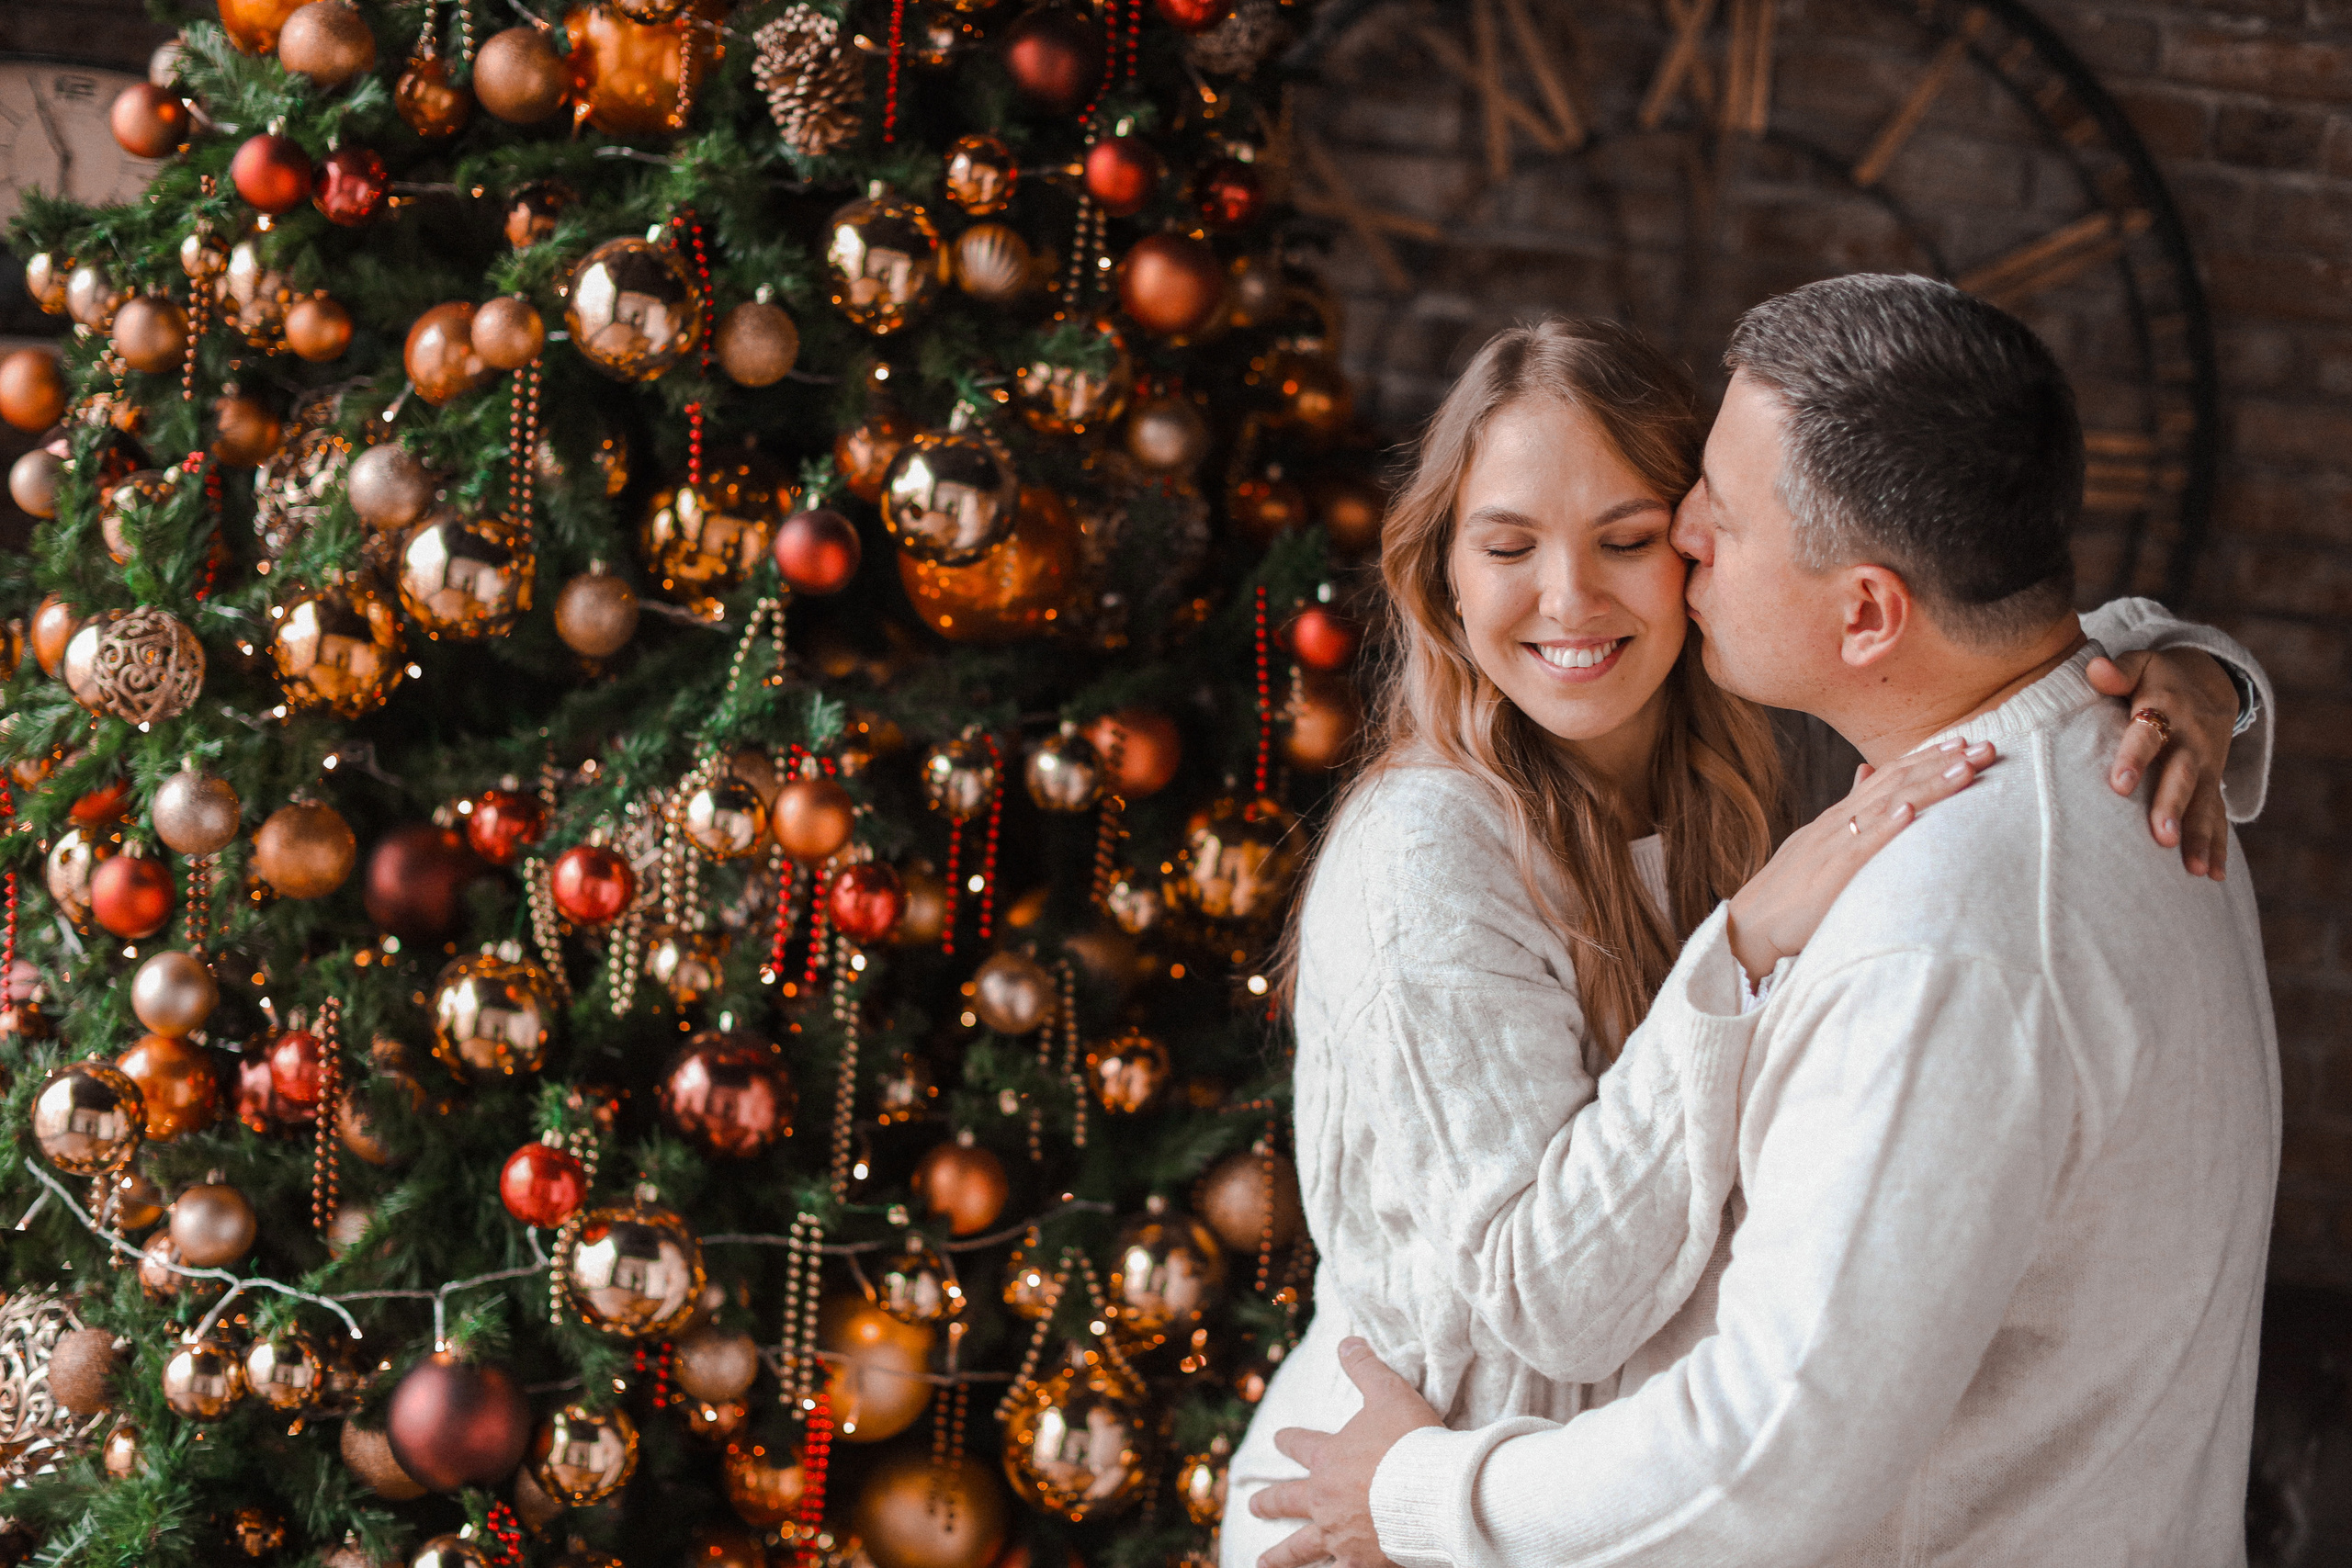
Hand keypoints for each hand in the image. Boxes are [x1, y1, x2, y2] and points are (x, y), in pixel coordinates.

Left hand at [1251, 1337, 1441, 1567]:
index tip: (1278, 1440)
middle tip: (1254, 1506)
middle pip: (1287, 1499)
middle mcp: (1324, 1498)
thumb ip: (1365, 1368)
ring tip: (1264, 1563)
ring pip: (1300, 1547)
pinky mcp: (1360, 1561)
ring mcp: (1339, 1534)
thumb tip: (1346, 1340)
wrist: (1438, 1493)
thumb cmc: (1414, 1441)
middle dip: (1270, 1501)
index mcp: (1328, 1457)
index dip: (1289, 1440)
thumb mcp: (1389, 1393)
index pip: (1300, 1444)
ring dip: (1280, 1556)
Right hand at [1726, 740, 1995, 981]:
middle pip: (1896, 783)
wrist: (1750, 926)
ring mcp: (1834, 846)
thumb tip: (1869, 771)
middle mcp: (1839, 823)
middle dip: (1942, 764)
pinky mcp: (1830, 876)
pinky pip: (1859, 848)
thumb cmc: (1789, 890)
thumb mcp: (1820, 840)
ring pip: (1887, 808)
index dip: (1927, 757)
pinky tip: (1907, 813)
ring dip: (1927, 787)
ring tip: (1963, 770)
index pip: (1889, 775)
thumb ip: (1850, 809)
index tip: (1965, 741)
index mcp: (1840, 816)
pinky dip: (1884, 828)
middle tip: (1987, 746)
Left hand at [2086, 650, 2239, 879]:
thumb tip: (2095, 669)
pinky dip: (2218, 846)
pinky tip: (2214, 876)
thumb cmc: (2157, 679)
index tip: (2119, 786)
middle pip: (2181, 776)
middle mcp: (2190, 743)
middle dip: (2172, 806)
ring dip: (2199, 836)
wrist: (2209, 685)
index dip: (2134, 759)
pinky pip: (2218, 817)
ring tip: (2194, 869)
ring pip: (2204, 804)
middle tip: (2160, 836)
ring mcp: (2206, 767)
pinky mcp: (2213, 785)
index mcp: (2165, 712)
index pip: (2147, 737)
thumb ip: (2117, 671)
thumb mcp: (2141, 665)